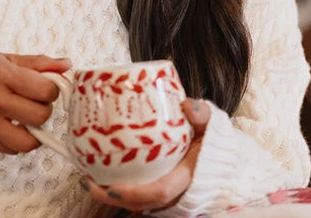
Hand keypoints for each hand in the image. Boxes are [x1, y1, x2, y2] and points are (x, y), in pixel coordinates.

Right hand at [0, 51, 70, 153]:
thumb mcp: (8, 59)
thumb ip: (39, 63)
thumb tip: (66, 65)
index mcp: (1, 73)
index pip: (44, 90)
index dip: (52, 90)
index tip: (47, 88)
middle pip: (40, 115)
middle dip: (45, 109)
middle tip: (36, 102)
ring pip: (28, 141)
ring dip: (35, 132)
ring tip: (29, 119)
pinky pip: (13, 150)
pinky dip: (19, 141)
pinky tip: (15, 127)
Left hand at [81, 98, 211, 213]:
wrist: (223, 158)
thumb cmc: (214, 141)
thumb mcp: (211, 124)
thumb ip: (201, 114)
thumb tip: (187, 106)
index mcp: (188, 176)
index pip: (160, 191)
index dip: (135, 193)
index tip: (111, 187)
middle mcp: (178, 192)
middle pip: (141, 204)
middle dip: (112, 198)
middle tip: (87, 181)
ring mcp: (170, 196)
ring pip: (138, 205)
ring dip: (112, 196)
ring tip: (88, 179)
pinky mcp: (162, 193)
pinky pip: (139, 199)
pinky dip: (120, 192)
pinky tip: (102, 178)